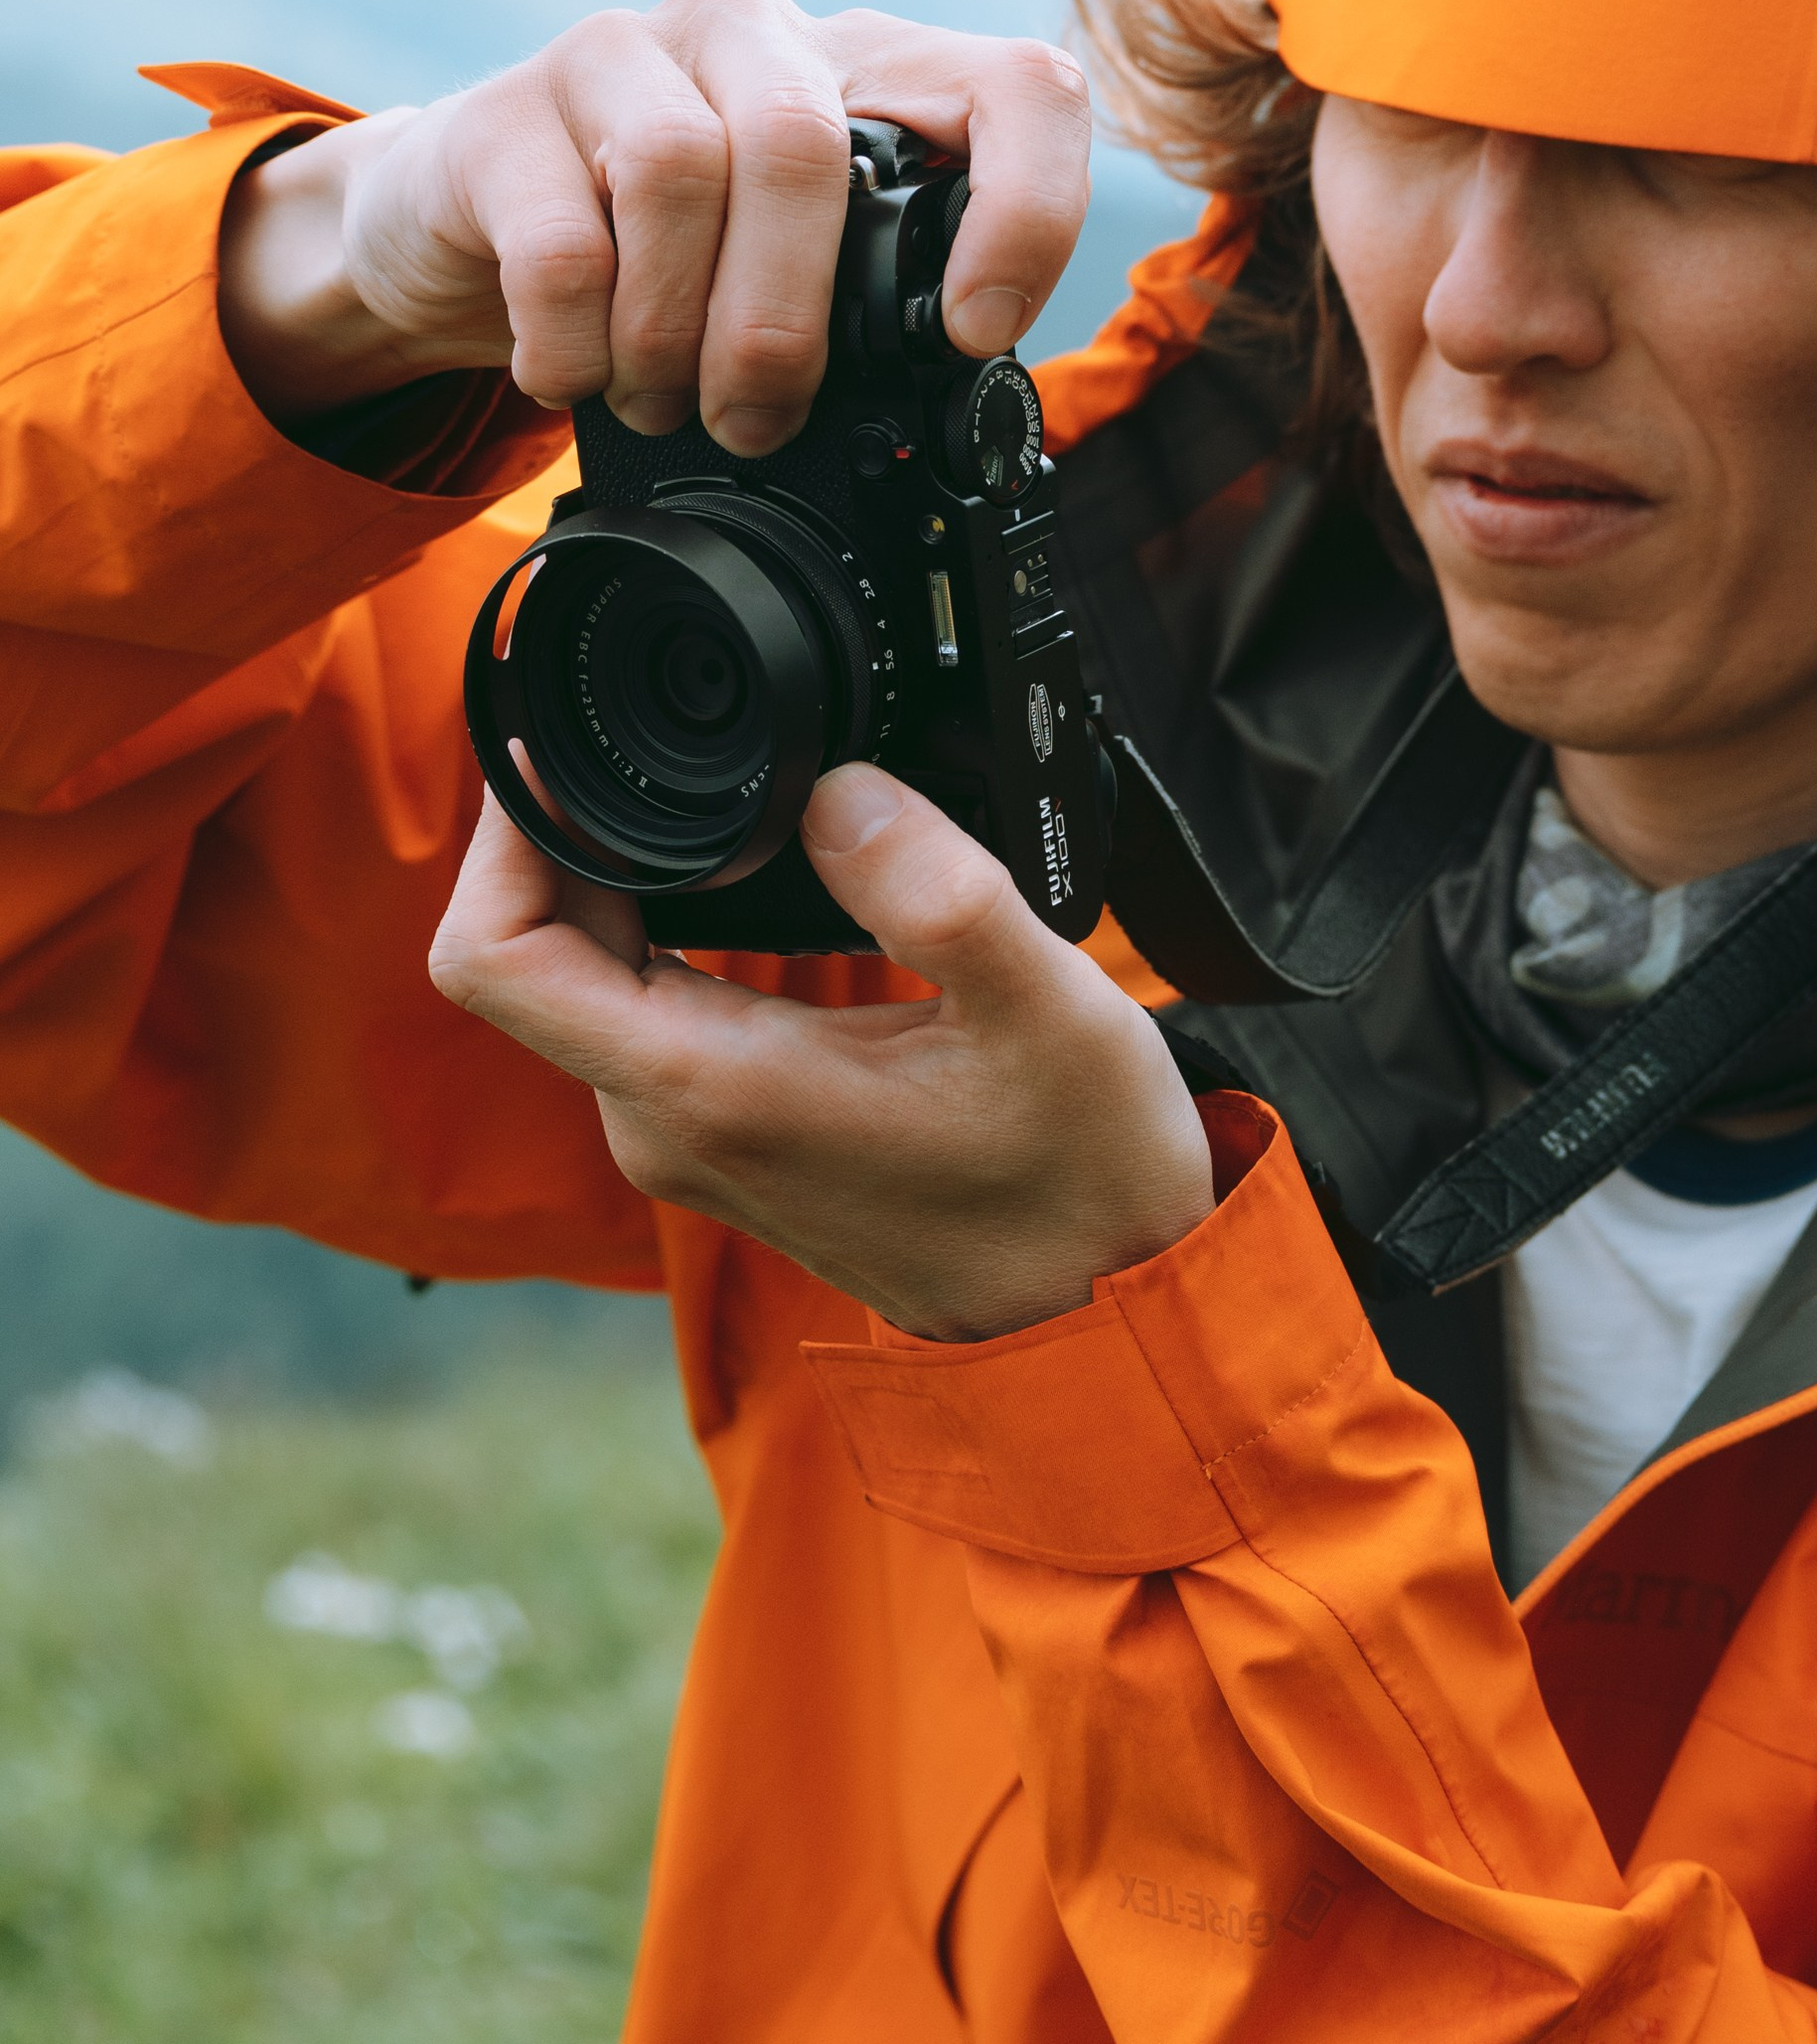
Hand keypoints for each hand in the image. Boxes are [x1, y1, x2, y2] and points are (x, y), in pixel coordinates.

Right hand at [217, 0, 1092, 447]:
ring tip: (662, 401)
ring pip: (680, 173)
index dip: (1027, 209)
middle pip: (805, 148)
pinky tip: (574, 377)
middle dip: (784, 325)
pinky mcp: (502, 111)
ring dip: (673, 334)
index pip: (1016, 87)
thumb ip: (876, 296)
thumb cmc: (667, 252)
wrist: (466, 221)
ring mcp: (621, 50)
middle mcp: (752, 30)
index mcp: (867, 67)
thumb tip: (949, 394)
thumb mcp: (797, 263)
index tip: (975, 332)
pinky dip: (577, 344)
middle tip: (760, 421)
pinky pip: (560, 241)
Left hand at [427, 766, 1217, 1337]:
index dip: (502, 835)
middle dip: (560, 835)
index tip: (561, 749)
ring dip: (612, 876)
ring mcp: (687, 1133)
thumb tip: (838, 789)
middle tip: (640, 734)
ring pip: (583, 978)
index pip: (494, 959)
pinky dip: (655, 924)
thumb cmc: (1076, 1175)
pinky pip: (639, 1008)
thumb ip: (937, 889)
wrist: (1096, 1309)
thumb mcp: (1043, 1009)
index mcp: (706, 1085)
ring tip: (693, 784)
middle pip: (528, 953)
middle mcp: (664, 1120)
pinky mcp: (724, 1132)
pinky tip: (732, 868)